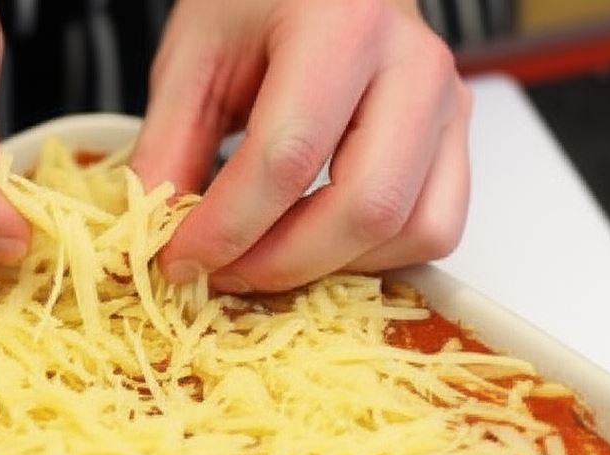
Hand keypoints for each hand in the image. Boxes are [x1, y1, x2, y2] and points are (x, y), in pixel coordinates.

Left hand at [132, 0, 471, 291]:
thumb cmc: (259, 2)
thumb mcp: (194, 56)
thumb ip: (170, 145)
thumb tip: (153, 237)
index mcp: (341, 24)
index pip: (287, 156)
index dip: (228, 228)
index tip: (180, 261)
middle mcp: (414, 64)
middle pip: (364, 205)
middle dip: (281, 264)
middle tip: (222, 274)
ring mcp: (448, 103)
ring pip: (411, 229)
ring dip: (330, 267)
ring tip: (265, 259)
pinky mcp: (456, 138)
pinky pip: (434, 229)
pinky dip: (375, 259)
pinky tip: (318, 243)